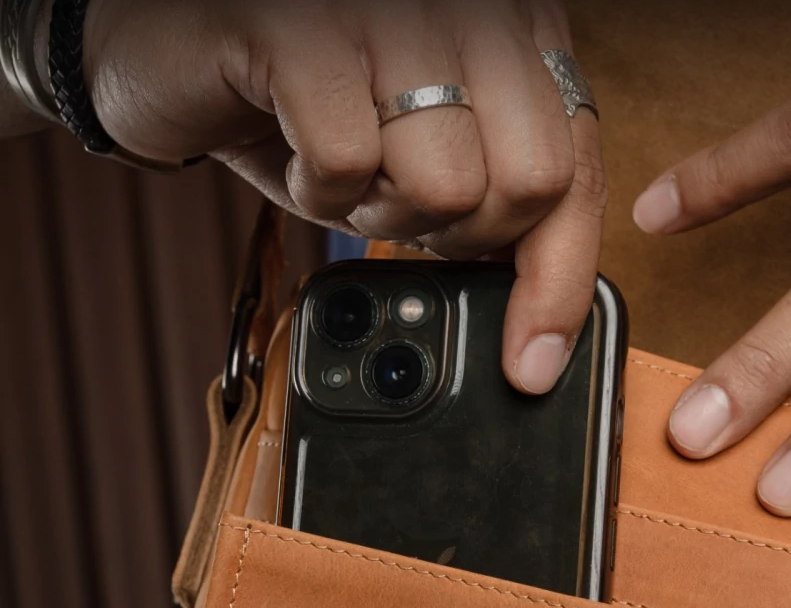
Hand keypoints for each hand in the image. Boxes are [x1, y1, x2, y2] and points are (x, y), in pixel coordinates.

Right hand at [82, 0, 605, 393]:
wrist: (185, 60)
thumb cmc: (313, 116)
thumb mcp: (422, 172)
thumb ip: (493, 221)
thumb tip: (542, 335)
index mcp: (520, 40)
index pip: (578, 174)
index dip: (561, 281)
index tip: (531, 363)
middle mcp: (473, 11)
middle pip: (528, 183)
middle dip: (461, 234)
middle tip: (402, 209)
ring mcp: (390, 10)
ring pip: (444, 180)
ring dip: (382, 211)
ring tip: (347, 171)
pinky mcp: (304, 28)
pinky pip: (349, 159)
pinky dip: (320, 189)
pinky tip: (299, 152)